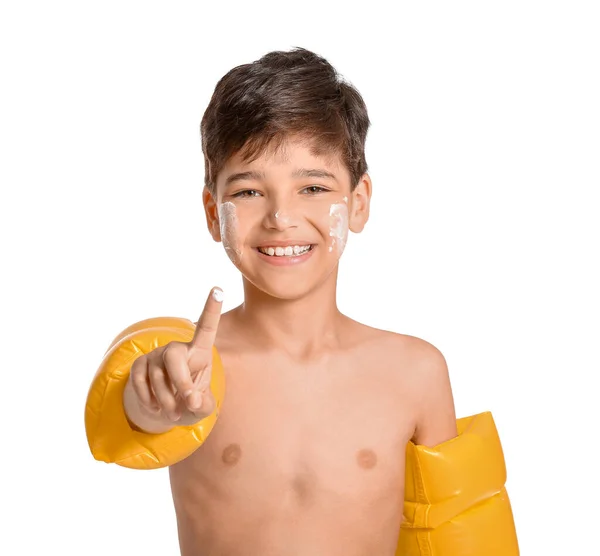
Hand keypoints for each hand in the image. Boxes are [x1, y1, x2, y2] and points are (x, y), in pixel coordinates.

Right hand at [128, 287, 223, 426]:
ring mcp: (156, 355)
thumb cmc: (191, 402)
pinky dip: (148, 399)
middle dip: (181, 381)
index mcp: (200, 351)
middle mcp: (177, 348)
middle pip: (174, 356)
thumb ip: (203, 405)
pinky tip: (156, 408)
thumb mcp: (204, 406)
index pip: (207, 327)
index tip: (219, 289)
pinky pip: (139, 381)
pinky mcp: (139, 365)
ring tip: (174, 414)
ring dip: (167, 401)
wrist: (168, 410)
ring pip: (157, 376)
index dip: (212, 308)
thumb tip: (191, 400)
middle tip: (189, 402)